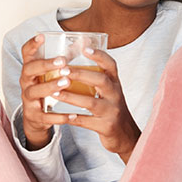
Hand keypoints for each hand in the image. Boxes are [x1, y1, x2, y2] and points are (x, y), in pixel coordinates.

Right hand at [19, 35, 74, 149]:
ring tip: (66, 82)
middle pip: (29, 70)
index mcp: (31, 70)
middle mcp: (27, 82)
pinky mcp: (35, 116)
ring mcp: (29, 99)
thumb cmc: (48, 90)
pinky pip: (45, 117)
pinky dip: (58, 117)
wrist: (37, 119)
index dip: (32, 45)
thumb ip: (66, 59)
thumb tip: (86, 41)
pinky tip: (72, 115)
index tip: (41, 36)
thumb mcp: (52, 74)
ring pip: (34, 91)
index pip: (26, 54)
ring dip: (50, 86)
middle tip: (62, 61)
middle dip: (45, 65)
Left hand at [54, 48, 140, 162]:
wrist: (125, 134)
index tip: (85, 47)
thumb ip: (96, 77)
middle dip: (81, 74)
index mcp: (115, 84)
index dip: (99, 55)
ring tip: (55, 92)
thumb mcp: (109, 91)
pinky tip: (64, 116)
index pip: (110, 65)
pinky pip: (87, 122)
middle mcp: (116, 95)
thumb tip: (76, 55)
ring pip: (92, 102)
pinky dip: (75, 119)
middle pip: (101, 81)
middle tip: (63, 70)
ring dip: (72, 97)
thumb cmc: (112, 108)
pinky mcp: (106, 126)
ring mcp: (112, 111)